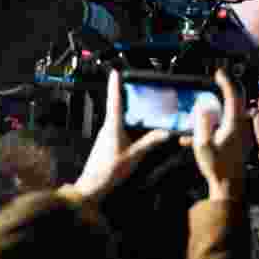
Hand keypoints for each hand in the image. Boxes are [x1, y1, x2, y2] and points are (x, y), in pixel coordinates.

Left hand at [74, 70, 170, 202]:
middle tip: (138, 86)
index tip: (116, 72)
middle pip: (117, 107)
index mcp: (112, 127)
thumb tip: (166, 132)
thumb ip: (150, 142)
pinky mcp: (107, 142)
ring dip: (130, 112)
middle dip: (126, 96)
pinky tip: (140, 128)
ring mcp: (106, 135)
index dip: (115, 86)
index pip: (115, 101)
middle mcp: (107, 128)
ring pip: (119, 118)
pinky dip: (130, 125)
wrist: (92, 186)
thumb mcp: (134, 156)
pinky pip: (120, 128)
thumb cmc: (110, 171)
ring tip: (145, 106)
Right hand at [179, 69, 251, 200]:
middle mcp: (242, 124)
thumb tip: (204, 106)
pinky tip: (199, 129)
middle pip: (238, 97)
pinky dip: (219, 118)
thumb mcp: (202, 144)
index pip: (234, 94)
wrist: (229, 184)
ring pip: (234, 108)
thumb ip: (202, 122)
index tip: (218, 72)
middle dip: (227, 85)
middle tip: (217, 78)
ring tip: (208, 101)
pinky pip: (231, 120)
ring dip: (223, 101)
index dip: (226, 80)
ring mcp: (243, 130)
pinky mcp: (240, 137)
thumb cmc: (216, 166)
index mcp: (234, 123)